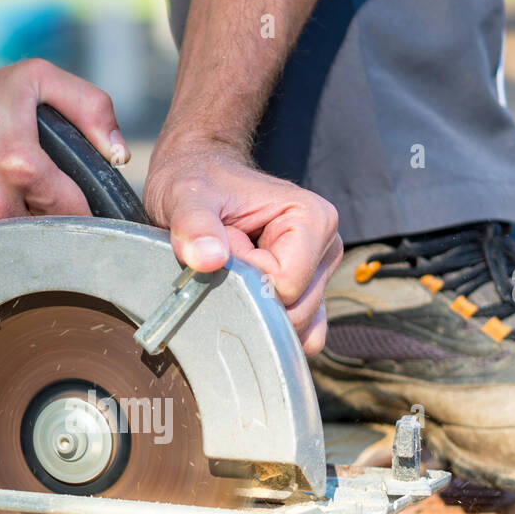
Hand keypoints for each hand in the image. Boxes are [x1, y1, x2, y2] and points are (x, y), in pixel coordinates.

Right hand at [0, 59, 128, 248]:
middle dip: (44, 237)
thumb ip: (90, 106)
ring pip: (2, 262)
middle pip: (41, 244)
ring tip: (1, 232)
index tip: (70, 215)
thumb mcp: (34, 80)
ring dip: (8, 254)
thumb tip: (119, 153)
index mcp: (20, 165)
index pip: (75, 215)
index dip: (78, 217)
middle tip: (34, 222)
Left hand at [143, 136, 341, 355]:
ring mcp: (321, 274)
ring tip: (235, 270)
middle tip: (227, 259)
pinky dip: (267, 327)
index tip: (225, 248)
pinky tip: (245, 299)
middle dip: (251, 296)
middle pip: (295, 311)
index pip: (285, 285)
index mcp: (313, 220)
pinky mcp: (309, 294)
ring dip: (254, 307)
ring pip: (296, 325)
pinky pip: (301, 333)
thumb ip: (194, 226)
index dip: (246, 278)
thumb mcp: (187, 198)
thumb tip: (208, 258)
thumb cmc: (197, 184)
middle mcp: (327, 247)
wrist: (199, 180)